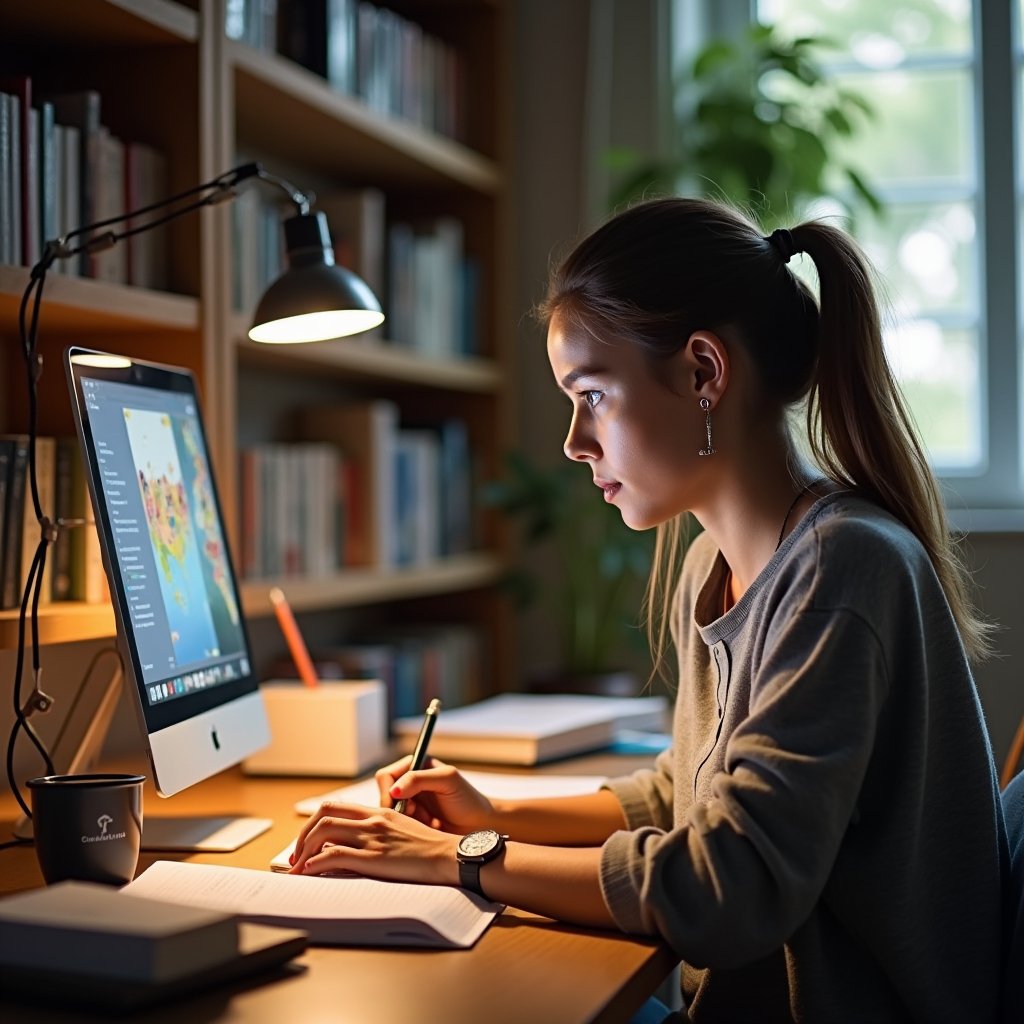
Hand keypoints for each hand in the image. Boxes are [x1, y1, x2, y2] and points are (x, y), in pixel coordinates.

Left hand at [288, 801, 458, 882]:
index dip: (313, 823)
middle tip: (295, 857)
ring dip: (303, 851)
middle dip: (302, 836)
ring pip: (324, 832)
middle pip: (323, 816)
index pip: (334, 807)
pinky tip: (309, 872)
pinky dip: (314, 863)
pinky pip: (334, 855)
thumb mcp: (402, 831)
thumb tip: (355, 845)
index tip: (306, 842)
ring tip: (297, 869)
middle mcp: (373, 820)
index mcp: (379, 812)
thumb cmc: (431, 849)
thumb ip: (379, 832)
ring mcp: (373, 837)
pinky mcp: (374, 858)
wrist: (450, 857)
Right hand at [375, 755, 495, 833]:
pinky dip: (409, 829)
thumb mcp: (447, 781)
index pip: (386, 776)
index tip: (398, 808)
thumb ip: (419, 779)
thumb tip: (393, 790)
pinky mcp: (410, 820)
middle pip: (384, 795)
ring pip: (389, 813)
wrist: (479, 825)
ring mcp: (408, 802)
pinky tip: (427, 828)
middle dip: (397, 809)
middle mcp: (408, 782)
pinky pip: (397, 825)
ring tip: (427, 821)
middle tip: (415, 816)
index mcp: (415, 765)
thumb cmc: (467, 799)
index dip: (387, 793)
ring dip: (404, 819)